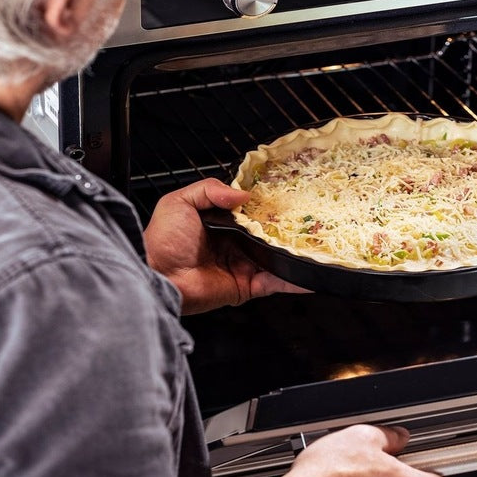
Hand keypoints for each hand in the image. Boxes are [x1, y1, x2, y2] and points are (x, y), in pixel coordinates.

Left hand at [143, 178, 307, 313]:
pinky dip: (295, 280)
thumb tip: (244, 194)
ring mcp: (242, 266)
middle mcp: (234, 245)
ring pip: (276, 258)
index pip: (250, 213)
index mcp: (219, 224)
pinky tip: (312, 271)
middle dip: (288, 228)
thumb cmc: (163, 240)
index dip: (268, 206)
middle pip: (268, 235)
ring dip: (295, 252)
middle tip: (310, 217)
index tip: (288, 196)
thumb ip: (210, 189)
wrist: (159, 275)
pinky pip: (275, 283)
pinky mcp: (247, 287)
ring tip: (317, 242)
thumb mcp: (180, 202)